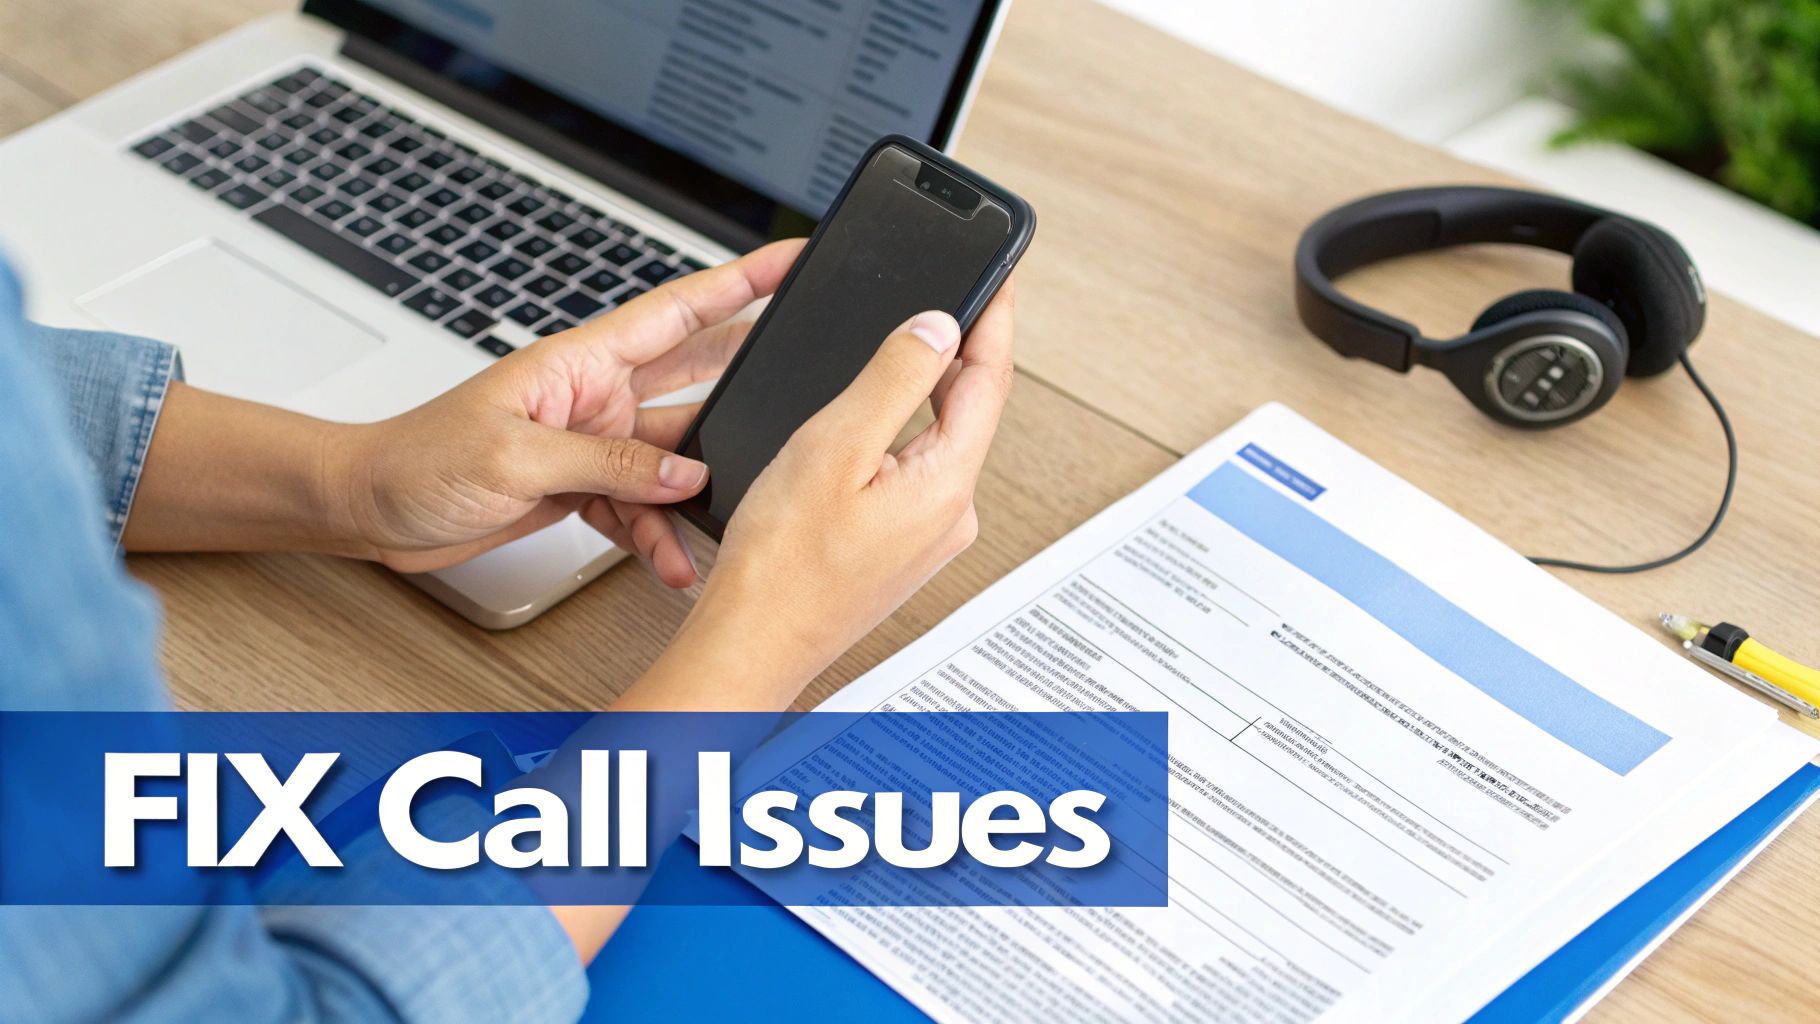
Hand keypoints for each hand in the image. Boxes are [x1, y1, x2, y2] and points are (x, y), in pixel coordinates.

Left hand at [325, 239, 805, 579]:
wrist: (368, 511)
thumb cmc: (416, 460)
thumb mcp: (516, 456)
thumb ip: (609, 463)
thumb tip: (687, 472)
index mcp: (582, 361)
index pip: (679, 310)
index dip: (741, 282)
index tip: (794, 258)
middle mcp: (596, 396)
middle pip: (696, 377)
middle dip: (750, 378)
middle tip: (810, 376)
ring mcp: (593, 443)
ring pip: (674, 460)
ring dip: (697, 493)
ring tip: (725, 522)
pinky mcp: (582, 487)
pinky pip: (642, 508)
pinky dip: (658, 536)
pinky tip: (670, 561)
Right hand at [674, 281, 1017, 690]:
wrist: (753, 643)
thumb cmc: (781, 563)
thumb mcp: (835, 446)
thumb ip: (893, 378)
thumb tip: (939, 327)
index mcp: (946, 485)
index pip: (989, 381)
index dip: (992, 319)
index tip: (997, 275)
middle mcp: (950, 516)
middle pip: (968, 410)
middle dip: (958, 351)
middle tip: (953, 295)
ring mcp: (926, 538)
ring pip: (937, 443)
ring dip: (925, 393)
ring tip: (910, 346)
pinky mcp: (898, 550)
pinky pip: (912, 474)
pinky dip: (900, 435)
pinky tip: (871, 424)